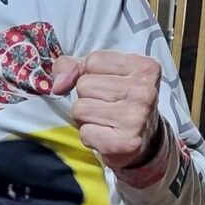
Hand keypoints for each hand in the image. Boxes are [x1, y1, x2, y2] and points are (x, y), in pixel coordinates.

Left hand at [51, 50, 162, 171]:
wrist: (145, 140)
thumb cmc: (119, 100)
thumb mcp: (101, 73)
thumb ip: (72, 66)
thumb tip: (58, 85)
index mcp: (144, 68)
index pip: (93, 61)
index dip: (91, 75)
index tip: (109, 86)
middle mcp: (145, 91)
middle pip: (84, 85)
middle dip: (87, 97)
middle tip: (107, 107)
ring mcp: (137, 118)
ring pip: (80, 109)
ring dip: (85, 117)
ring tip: (105, 120)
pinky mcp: (127, 143)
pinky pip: (85, 133)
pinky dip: (90, 136)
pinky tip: (107, 135)